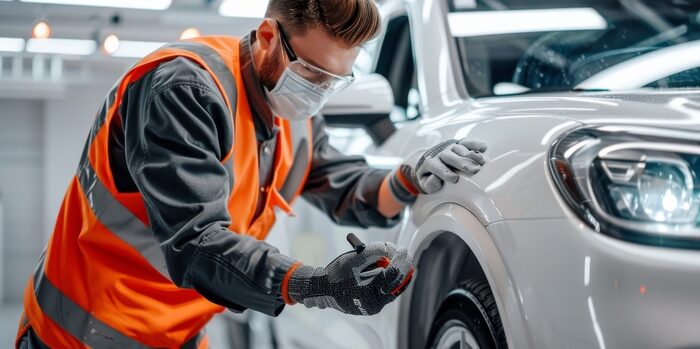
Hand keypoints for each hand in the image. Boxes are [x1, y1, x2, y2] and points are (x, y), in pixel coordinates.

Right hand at [283, 234, 413, 315]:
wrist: (324, 291)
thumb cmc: (336, 275)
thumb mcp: (353, 259)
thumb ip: (372, 252)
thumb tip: (388, 248)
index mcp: (368, 291)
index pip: (392, 274)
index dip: (400, 260)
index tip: (404, 249)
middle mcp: (374, 303)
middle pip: (397, 282)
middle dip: (402, 265)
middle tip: (404, 253)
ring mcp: (375, 306)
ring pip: (394, 287)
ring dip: (397, 271)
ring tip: (392, 258)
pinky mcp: (374, 306)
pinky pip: (389, 292)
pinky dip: (391, 280)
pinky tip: (392, 269)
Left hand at [388, 138, 486, 202]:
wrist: (429, 159)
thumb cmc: (429, 175)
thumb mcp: (425, 183)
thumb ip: (429, 184)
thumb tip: (436, 179)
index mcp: (430, 162)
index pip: (436, 166)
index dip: (444, 172)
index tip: (454, 179)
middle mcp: (440, 152)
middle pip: (450, 156)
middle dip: (462, 162)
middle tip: (474, 170)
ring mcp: (450, 146)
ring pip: (459, 148)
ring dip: (471, 154)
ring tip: (481, 162)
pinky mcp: (458, 143)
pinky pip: (466, 141)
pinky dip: (475, 143)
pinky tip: (483, 148)